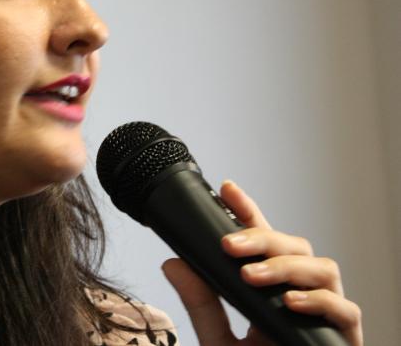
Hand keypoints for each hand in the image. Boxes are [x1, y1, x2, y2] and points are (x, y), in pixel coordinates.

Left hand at [161, 180, 362, 345]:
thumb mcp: (219, 340)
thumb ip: (200, 303)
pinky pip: (346, 309)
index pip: (265, 240)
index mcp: (271, 288)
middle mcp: (301, 293)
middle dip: (263, 238)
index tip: (227, 188)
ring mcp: (325, 314)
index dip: (249, 211)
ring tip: (252, 276)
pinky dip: (319, 300)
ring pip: (323, 267)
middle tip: (229, 245)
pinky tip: (292, 301)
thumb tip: (172, 263)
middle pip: (295, 245)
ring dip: (286, 266)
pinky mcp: (344, 339)